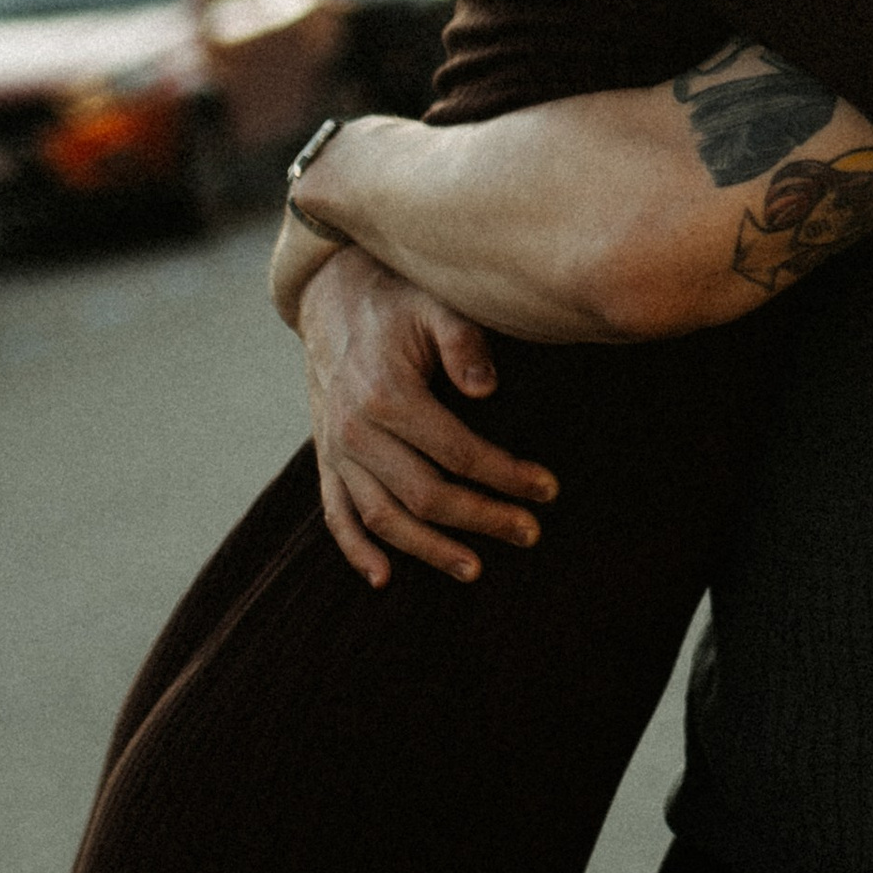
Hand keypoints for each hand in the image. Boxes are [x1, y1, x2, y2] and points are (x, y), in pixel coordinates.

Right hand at [298, 246, 558, 588]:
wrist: (332, 293)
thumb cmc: (399, 299)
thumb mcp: (437, 305)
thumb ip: (464, 342)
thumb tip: (488, 390)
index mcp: (386, 394)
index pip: (458, 453)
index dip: (506, 476)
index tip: (548, 490)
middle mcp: (355, 429)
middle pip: (424, 495)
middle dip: (481, 519)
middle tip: (529, 533)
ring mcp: (335, 449)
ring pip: (382, 516)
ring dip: (428, 549)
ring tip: (474, 569)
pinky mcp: (325, 457)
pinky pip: (335, 514)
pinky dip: (355, 550)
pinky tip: (384, 579)